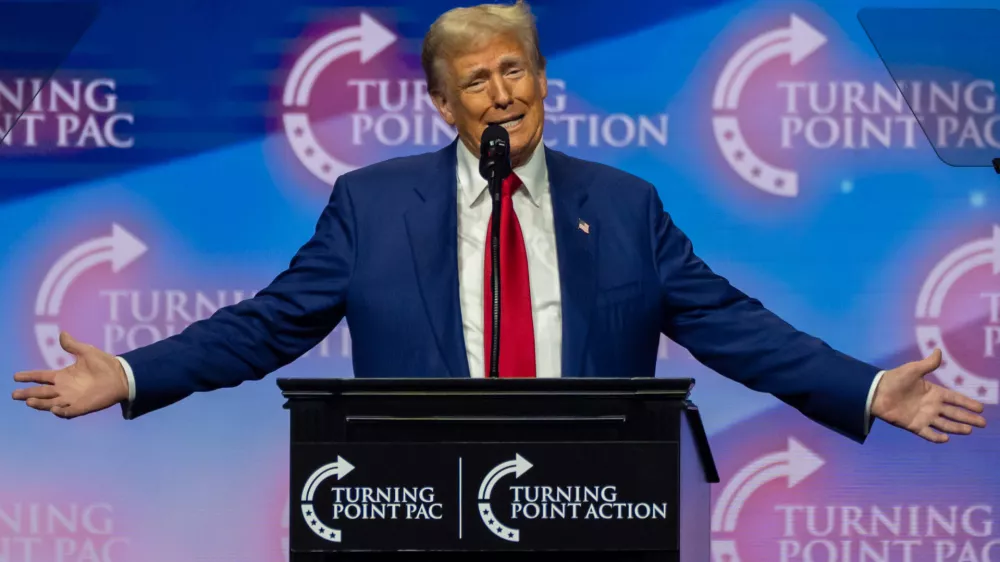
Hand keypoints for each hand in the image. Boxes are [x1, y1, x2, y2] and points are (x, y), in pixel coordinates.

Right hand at [11, 332, 128, 418]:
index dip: (29, 376)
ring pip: (50, 403)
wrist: (121, 376)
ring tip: (28, 401)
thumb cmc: (105, 364)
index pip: (41, 376)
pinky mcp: (82, 406)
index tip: (16, 376)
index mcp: (63, 376)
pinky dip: (60, 411)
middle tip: (14, 394)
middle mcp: (64, 389)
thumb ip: (73, 345)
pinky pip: (68, 412)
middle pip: (41, 391)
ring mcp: (72, 399)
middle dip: (28, 393)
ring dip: (40, 403)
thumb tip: (62, 334)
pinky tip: (54, 409)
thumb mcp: (86, 352)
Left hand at [872, 348, 986, 442]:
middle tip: (983, 423)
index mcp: (933, 392)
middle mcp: (931, 406)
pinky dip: (936, 437)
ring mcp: (923, 416)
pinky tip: (945, 438)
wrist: (875, 392)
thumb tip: (938, 351)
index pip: (955, 399)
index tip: (981, 408)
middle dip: (968, 418)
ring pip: (944, 424)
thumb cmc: (894, 379)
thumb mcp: (913, 370)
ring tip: (969, 430)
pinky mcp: (913, 425)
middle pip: (954, 413)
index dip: (967, 403)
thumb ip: (928, 364)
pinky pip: (927, 433)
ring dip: (956, 428)